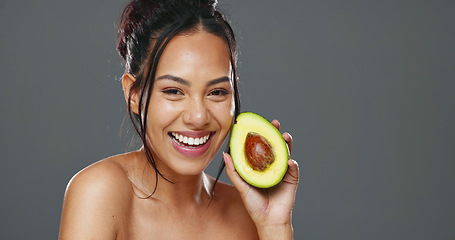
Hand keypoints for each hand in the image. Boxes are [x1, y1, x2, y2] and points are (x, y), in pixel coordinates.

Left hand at [224, 119, 298, 238]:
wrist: (268, 220)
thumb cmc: (254, 204)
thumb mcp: (241, 186)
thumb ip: (234, 170)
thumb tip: (225, 154)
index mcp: (260, 165)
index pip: (261, 146)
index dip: (260, 135)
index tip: (256, 124)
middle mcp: (272, 165)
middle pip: (275, 145)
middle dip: (275, 133)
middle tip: (274, 124)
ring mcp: (282, 170)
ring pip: (286, 153)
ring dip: (286, 143)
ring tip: (285, 137)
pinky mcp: (292, 178)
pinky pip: (293, 168)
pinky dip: (292, 163)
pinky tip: (289, 161)